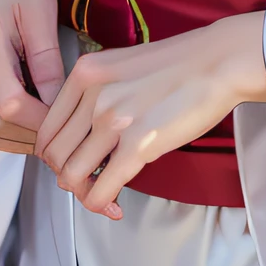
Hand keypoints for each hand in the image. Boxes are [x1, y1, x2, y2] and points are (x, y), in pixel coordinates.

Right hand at [0, 0, 64, 152]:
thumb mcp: (41, 8)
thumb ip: (47, 57)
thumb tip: (56, 105)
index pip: (9, 104)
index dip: (41, 121)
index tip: (69, 119)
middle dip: (31, 136)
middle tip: (63, 131)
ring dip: (17, 142)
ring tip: (48, 130)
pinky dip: (2, 135)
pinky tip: (27, 124)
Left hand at [35, 13, 265, 217]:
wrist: (218, 62)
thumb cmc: (178, 65)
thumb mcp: (121, 67)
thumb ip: (96, 95)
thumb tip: (84, 140)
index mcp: (84, 73)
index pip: (46, 129)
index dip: (55, 155)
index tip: (75, 163)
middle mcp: (92, 95)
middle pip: (53, 155)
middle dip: (68, 177)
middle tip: (90, 181)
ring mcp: (113, 119)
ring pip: (71, 176)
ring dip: (84, 193)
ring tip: (104, 193)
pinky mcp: (138, 144)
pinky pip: (101, 189)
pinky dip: (101, 203)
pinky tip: (115, 203)